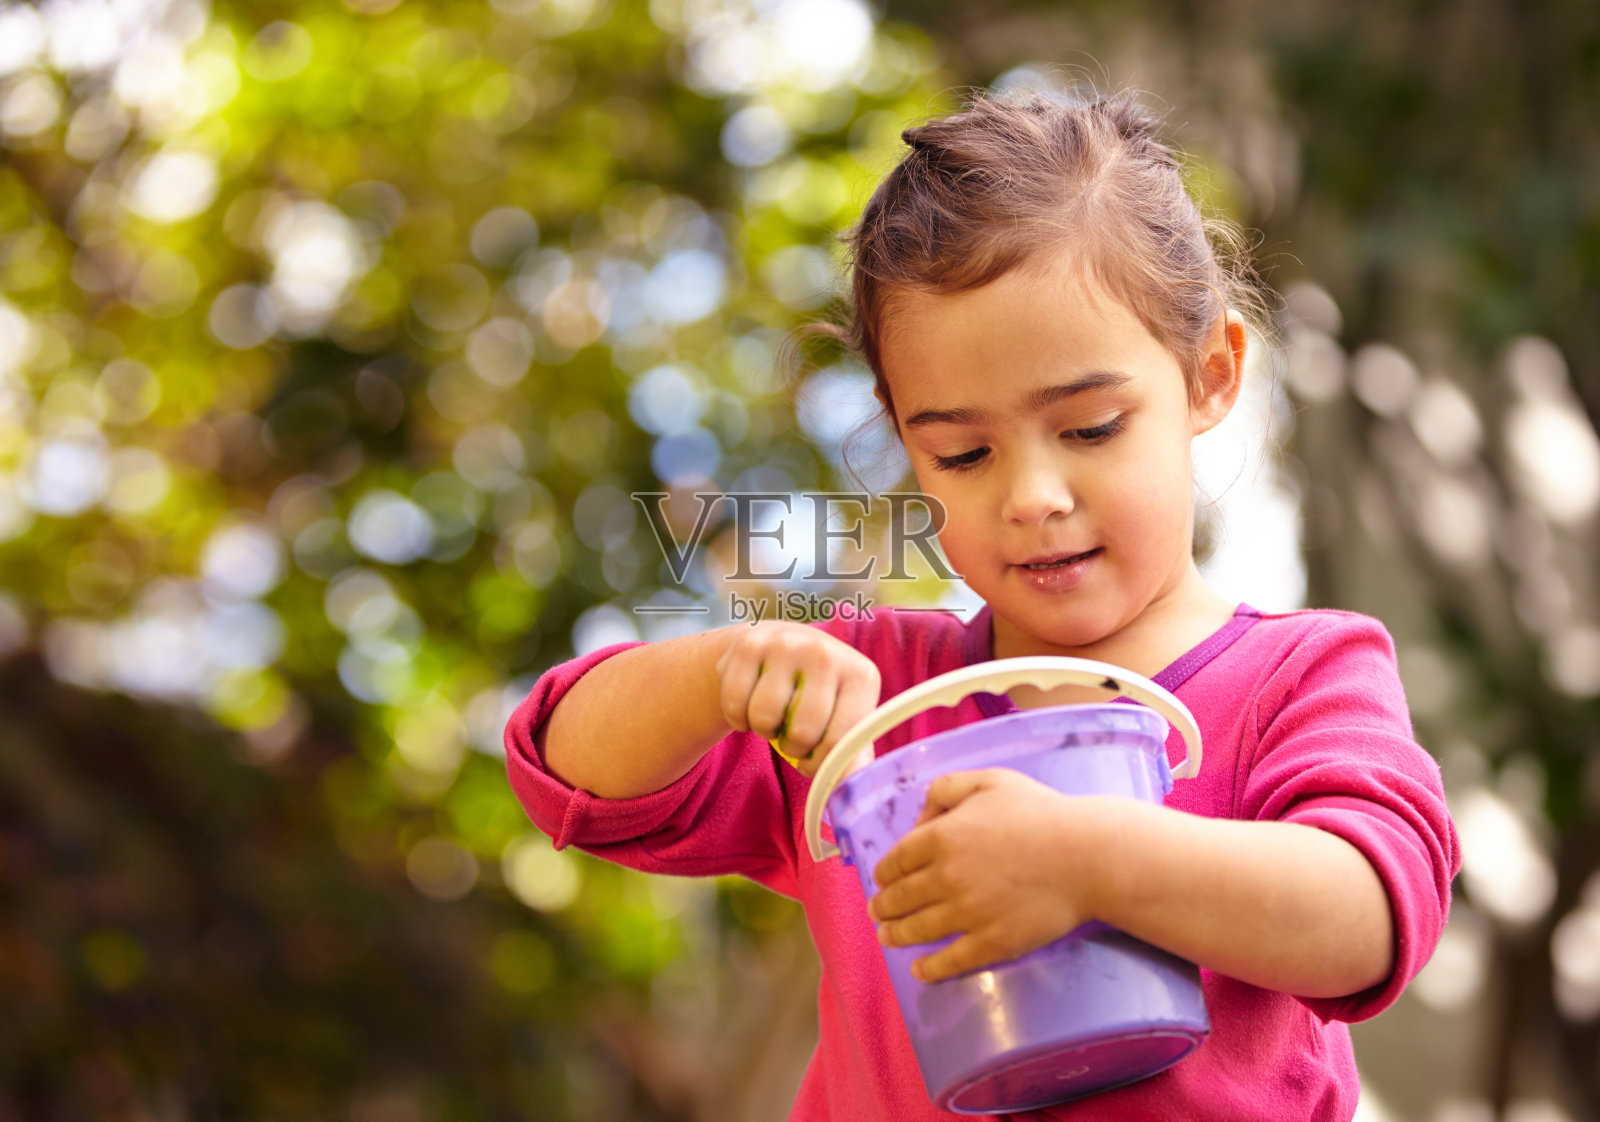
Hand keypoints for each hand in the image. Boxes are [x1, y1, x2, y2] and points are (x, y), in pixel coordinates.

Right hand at [713, 621, 880, 778]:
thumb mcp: (845, 718)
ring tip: (773, 719)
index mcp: (861, 676)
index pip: (841, 741)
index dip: (820, 765)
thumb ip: (851, 755)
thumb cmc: (820, 695)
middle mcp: (827, 653)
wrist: (783, 645)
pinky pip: (734, 703)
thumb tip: (845, 791)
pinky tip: (750, 707)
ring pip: (764, 717)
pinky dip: (737, 718)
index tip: (811, 763)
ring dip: (763, 731)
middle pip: (801, 731)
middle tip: (791, 739)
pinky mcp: (750, 643)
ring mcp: (787, 644)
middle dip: (791, 749)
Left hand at [867, 769, 1114, 982]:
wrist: (1087, 856)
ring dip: (895, 935)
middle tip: (878, 911)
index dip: (883, 873)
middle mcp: (946, 877)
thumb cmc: (1040, 813)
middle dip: (883, 906)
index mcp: (941, 836)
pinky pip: (950, 961)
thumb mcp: (989, 780)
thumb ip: (945, 789)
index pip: (895, 861)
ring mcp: (967, 914)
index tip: (882, 880)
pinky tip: (919, 970)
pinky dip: (929, 969)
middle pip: (899, 898)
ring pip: (917, 930)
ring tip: (887, 937)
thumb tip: (920, 820)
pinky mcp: (992, 942)